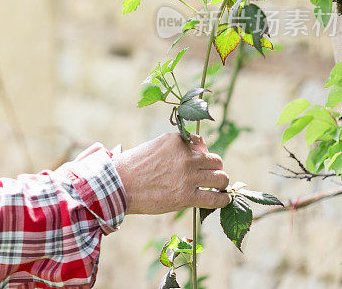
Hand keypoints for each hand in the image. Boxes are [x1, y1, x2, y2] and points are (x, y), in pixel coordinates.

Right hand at [113, 133, 230, 214]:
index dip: (201, 154)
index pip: (201, 143)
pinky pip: (216, 198)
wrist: (118, 186)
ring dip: (219, 183)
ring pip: (220, 177)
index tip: (198, 162)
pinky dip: (223, 199)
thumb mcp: (153, 147)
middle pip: (215, 160)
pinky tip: (222, 200)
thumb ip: (174, 148)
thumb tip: (197, 153)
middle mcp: (185, 156)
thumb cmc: (132, 168)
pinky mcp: (187, 196)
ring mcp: (187, 176)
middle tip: (208, 177)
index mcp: (175, 141)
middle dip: (213, 168)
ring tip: (215, 188)